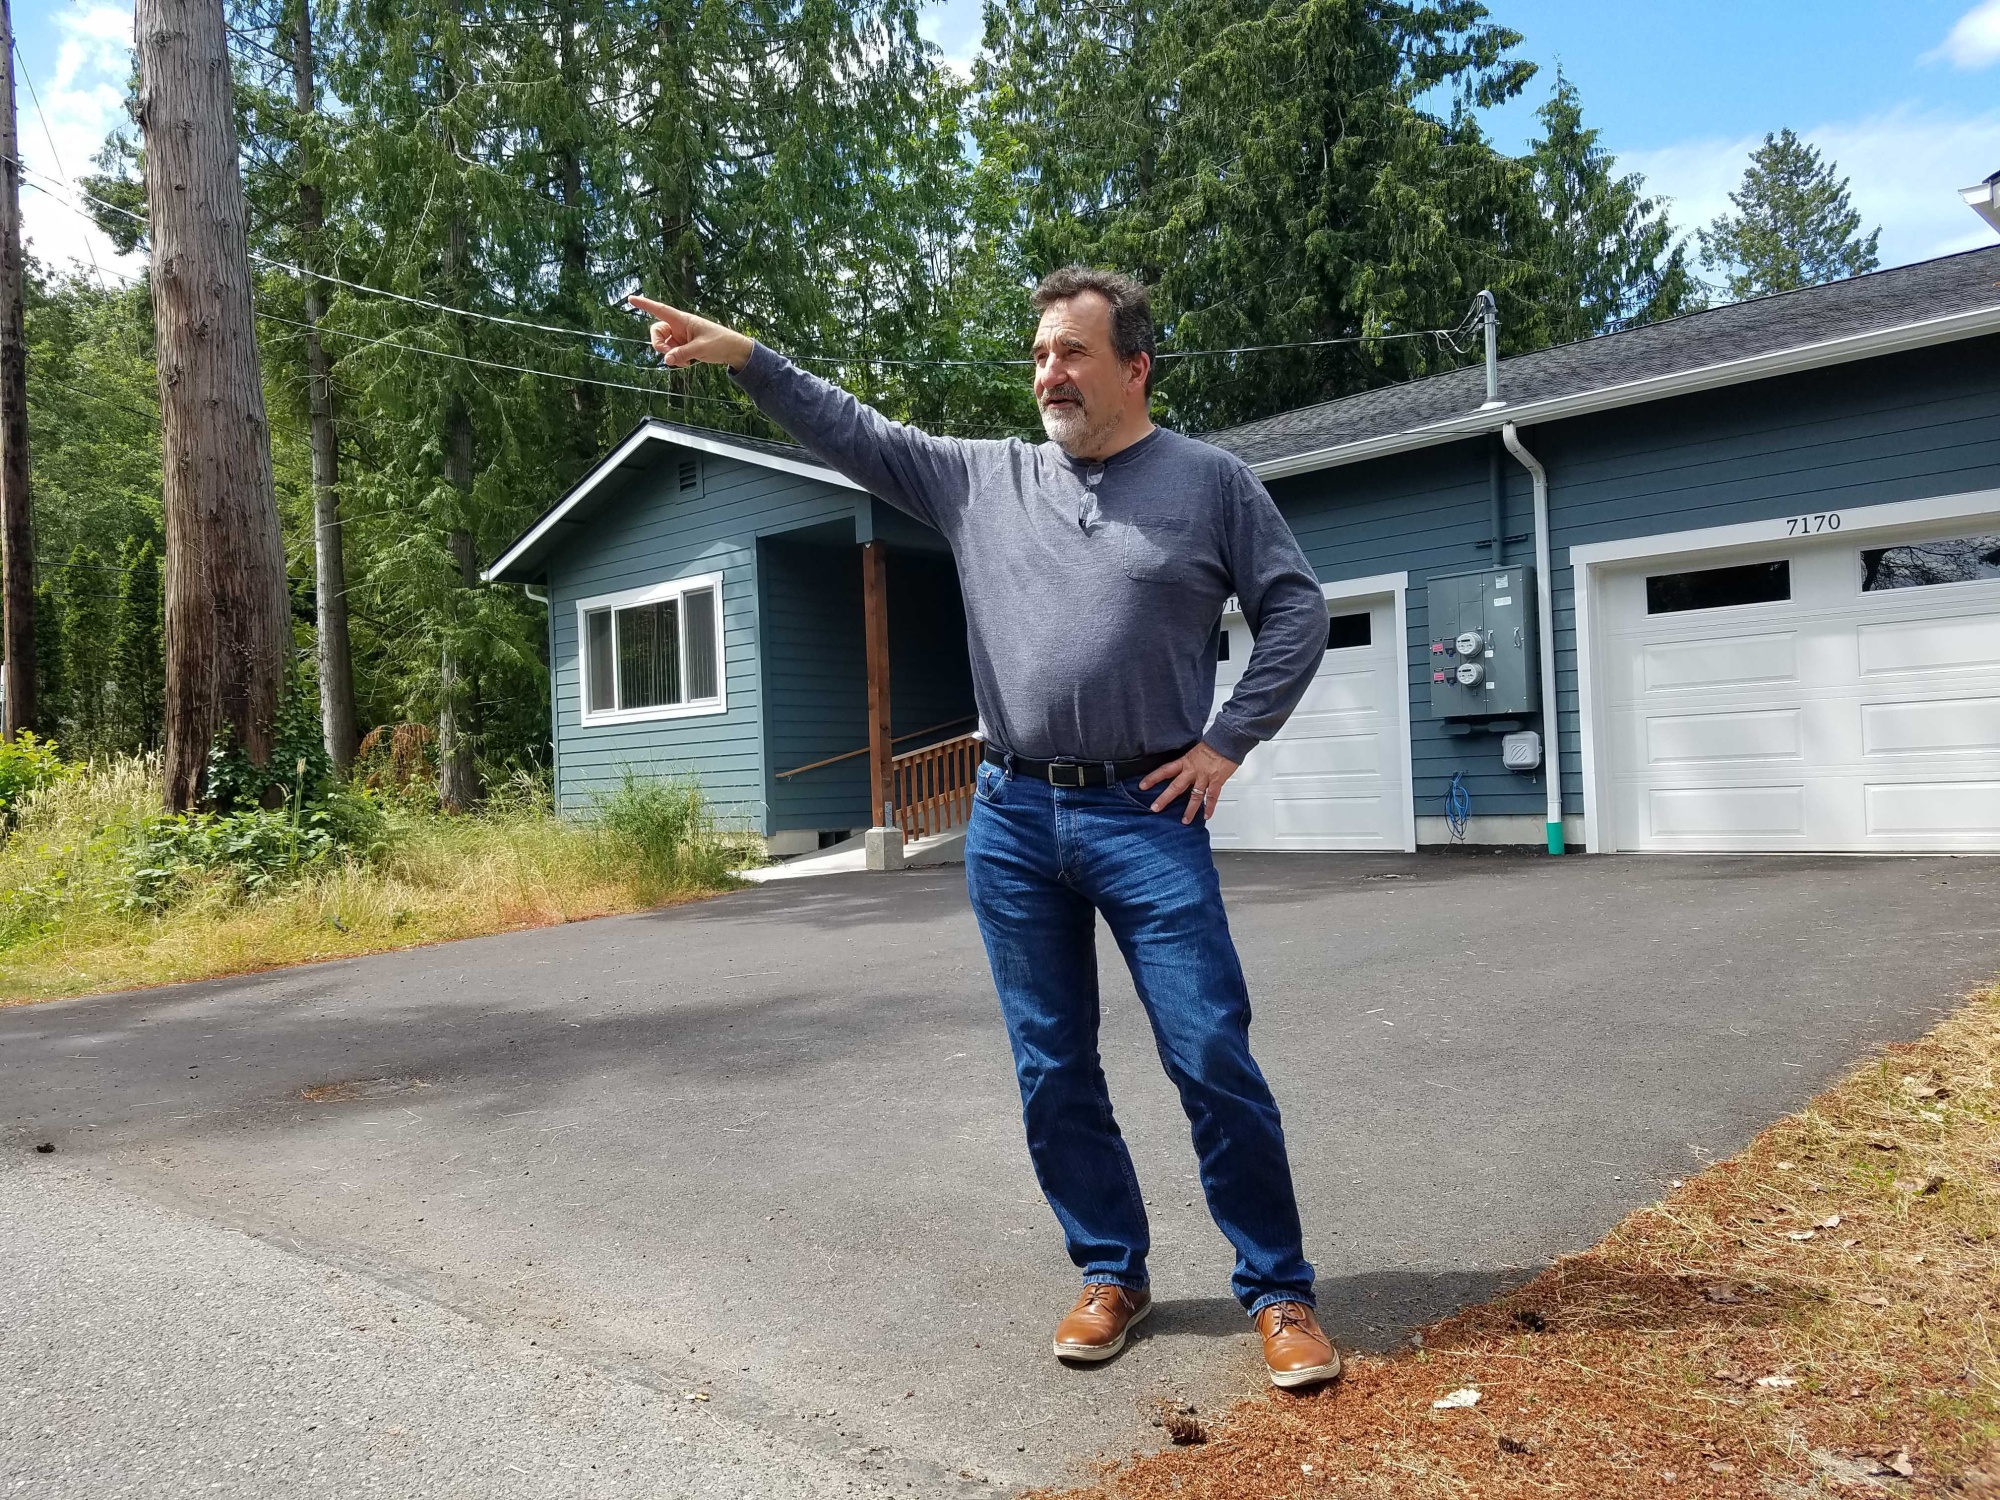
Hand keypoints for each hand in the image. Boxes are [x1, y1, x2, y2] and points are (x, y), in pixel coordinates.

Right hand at [626, 294, 754, 370]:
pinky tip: (687, 364)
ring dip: (669, 355)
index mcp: (682, 320)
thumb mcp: (701, 348)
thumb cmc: (720, 342)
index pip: (660, 310)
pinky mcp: (683, 346)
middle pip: (656, 331)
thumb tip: (666, 360)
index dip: (645, 304)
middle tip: (667, 354)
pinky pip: (671, 353)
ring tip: (684, 363)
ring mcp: (680, 337)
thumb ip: (682, 354)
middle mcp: (679, 327)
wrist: (733, 350)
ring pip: (663, 344)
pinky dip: (675, 360)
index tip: (630, 298)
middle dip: (658, 344)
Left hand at [1138, 742, 1239, 824]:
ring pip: (1194, 796)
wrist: (1227, 740)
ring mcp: (1204, 777)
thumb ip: (1188, 763)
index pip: (1164, 770)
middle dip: (1164, 798)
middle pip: (1175, 786)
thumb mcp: (1194, 752)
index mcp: (1185, 762)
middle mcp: (1192, 771)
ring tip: (1185, 820)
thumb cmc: (1213, 745)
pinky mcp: (1216, 781)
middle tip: (1155, 808)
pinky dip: (1209, 807)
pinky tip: (1206, 815)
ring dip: (1189, 810)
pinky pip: (1212, 796)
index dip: (1153, 778)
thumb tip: (1182, 770)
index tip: (1142, 786)